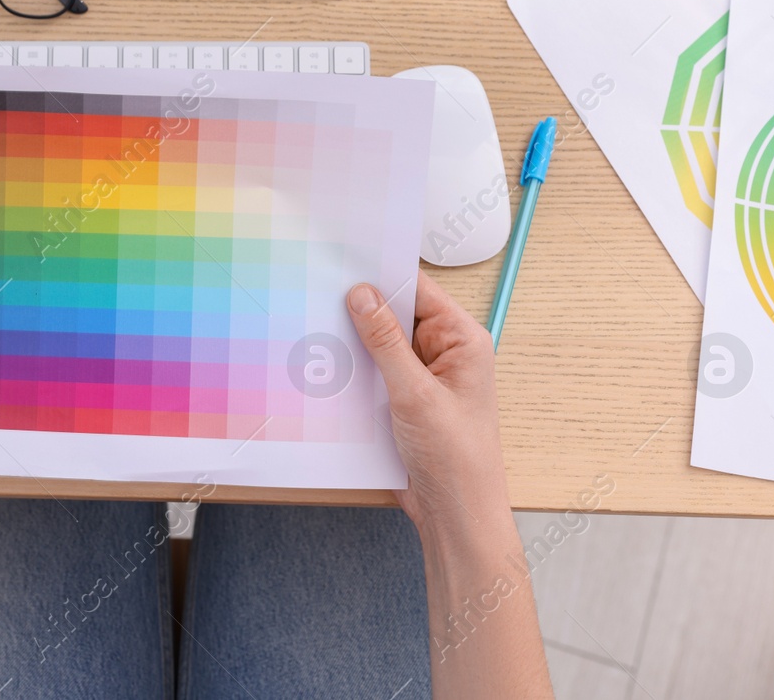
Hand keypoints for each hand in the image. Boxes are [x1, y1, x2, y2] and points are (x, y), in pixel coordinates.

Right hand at [348, 273, 553, 698]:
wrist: (455, 516)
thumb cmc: (455, 458)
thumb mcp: (415, 394)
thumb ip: (386, 341)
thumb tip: (361, 294)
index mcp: (462, 339)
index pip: (418, 289)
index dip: (381, 273)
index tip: (340, 258)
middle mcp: (445, 352)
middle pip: (396, 313)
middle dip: (359, 307)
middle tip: (314, 291)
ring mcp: (423, 376)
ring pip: (380, 344)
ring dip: (352, 341)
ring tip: (310, 325)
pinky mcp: (405, 399)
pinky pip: (374, 371)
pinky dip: (352, 369)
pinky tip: (323, 367)